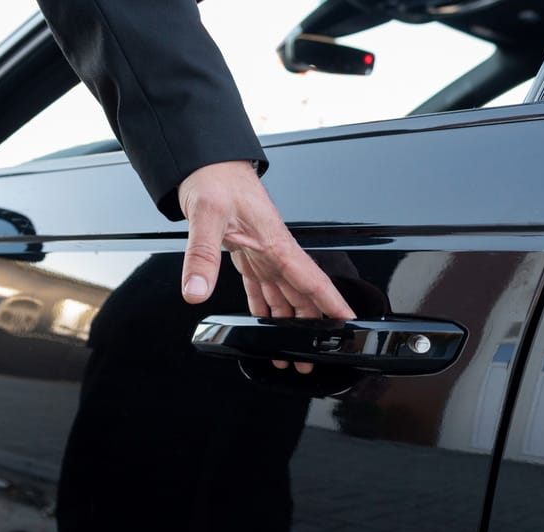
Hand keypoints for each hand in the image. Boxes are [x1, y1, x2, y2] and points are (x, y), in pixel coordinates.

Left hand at [178, 160, 353, 372]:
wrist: (205, 162)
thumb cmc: (215, 179)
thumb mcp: (206, 215)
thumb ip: (202, 255)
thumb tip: (195, 291)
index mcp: (275, 242)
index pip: (311, 279)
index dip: (331, 303)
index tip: (347, 323)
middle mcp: (274, 250)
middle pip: (300, 295)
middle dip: (309, 327)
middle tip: (310, 358)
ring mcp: (262, 252)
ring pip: (283, 294)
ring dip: (287, 323)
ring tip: (288, 350)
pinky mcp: (247, 252)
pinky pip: (261, 285)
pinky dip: (264, 306)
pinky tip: (264, 322)